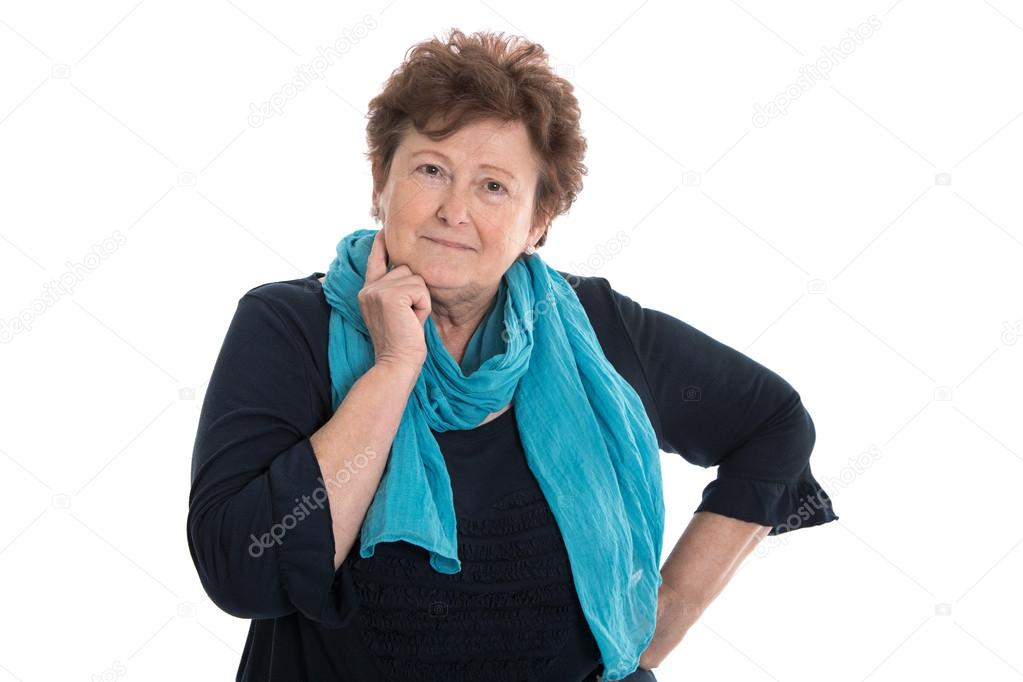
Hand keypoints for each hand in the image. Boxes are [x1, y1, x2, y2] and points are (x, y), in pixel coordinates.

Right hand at [359, 229, 431, 370]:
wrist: (397, 363)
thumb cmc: (403, 342)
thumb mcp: (396, 311)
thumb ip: (396, 290)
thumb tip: (407, 269)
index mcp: (368, 291)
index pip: (375, 261)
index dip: (381, 245)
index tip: (383, 230)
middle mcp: (369, 288)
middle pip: (406, 269)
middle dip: (416, 292)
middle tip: (408, 317)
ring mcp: (377, 290)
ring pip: (416, 278)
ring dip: (421, 300)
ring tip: (410, 320)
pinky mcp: (390, 295)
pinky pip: (421, 289)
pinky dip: (424, 306)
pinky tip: (413, 321)